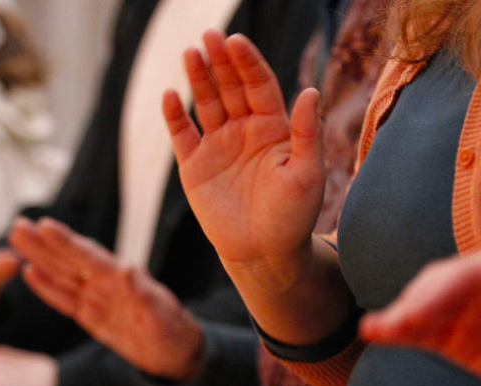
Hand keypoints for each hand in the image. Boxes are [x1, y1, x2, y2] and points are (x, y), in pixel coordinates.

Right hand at [12, 217, 204, 380]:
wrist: (177, 354)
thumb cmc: (174, 333)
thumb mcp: (163, 318)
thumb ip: (145, 296)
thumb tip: (127, 270)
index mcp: (124, 280)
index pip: (90, 258)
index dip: (68, 243)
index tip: (45, 226)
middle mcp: (107, 284)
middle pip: (70, 260)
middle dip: (44, 244)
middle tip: (18, 224)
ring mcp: (98, 298)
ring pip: (63, 275)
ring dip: (40, 258)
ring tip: (17, 237)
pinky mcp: (91, 315)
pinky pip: (65, 299)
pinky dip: (47, 287)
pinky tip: (29, 272)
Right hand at [163, 31, 332, 338]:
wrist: (263, 254)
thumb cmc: (292, 217)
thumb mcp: (307, 174)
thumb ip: (306, 133)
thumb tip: (310, 91)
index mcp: (272, 127)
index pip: (259, 84)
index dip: (247, 63)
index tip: (237, 42)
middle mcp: (244, 130)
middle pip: (230, 86)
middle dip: (220, 61)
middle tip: (209, 36)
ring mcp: (217, 146)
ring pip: (206, 103)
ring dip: (198, 78)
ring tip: (190, 54)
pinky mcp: (194, 167)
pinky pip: (182, 134)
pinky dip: (175, 115)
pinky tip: (170, 95)